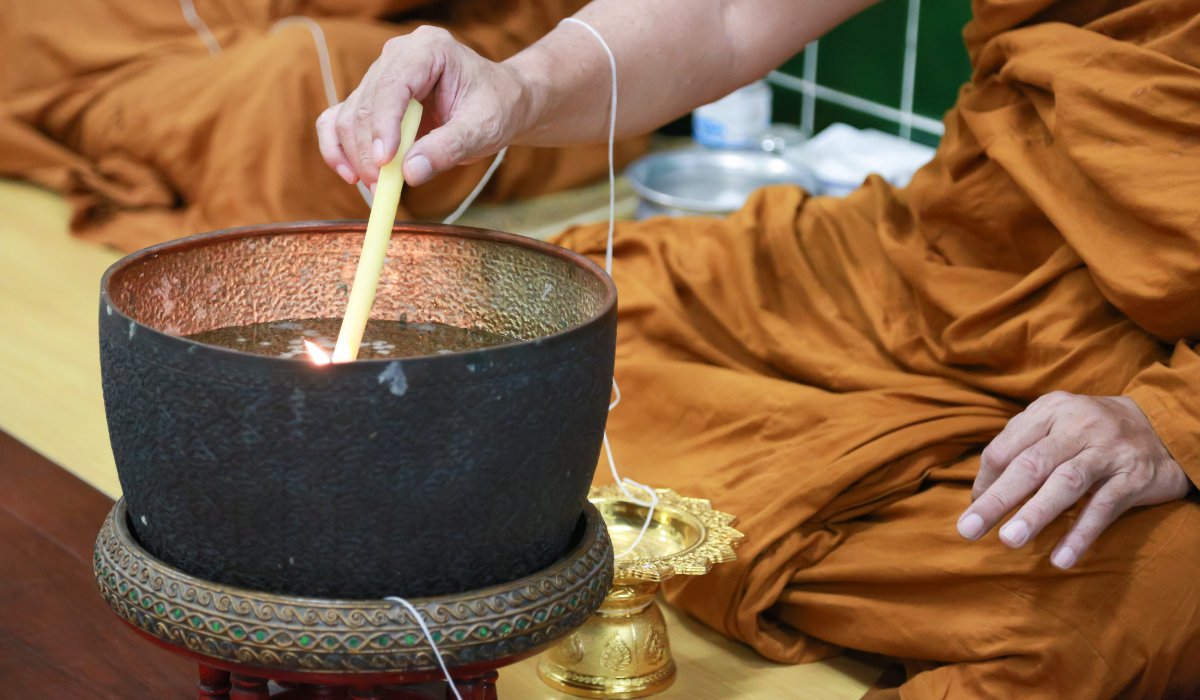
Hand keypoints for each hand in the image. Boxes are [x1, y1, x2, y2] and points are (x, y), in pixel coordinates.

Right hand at [315, 26, 536, 188]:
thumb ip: (448, 148)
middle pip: (366, 104)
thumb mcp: (483, 129)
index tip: (385, 163)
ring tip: (378, 187)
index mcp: (429, 48)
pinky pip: (338, 121)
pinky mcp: (372, 99)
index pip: (392, 85)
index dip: (384, 125)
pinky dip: (338, 149)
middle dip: (369, 151)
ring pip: (349, 116)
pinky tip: (350, 175)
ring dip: (356, 156)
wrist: (501, 103)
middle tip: (383, 188)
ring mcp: (381, 75)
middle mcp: (398, 55)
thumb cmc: (497, 108)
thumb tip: (410, 173)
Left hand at [957, 391, 1189, 568]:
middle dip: (997, 499)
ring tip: (1009, 540)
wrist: (1162, 426)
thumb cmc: (1090, 433)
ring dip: (1036, 513)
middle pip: (1030, 464)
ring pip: (1066, 482)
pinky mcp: (1135, 476)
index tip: (974, 510)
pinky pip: (1104, 507)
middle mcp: (1078, 426)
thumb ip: (1021, 450)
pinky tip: (1061, 559)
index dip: (985, 482)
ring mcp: (1108, 451)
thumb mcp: (1055, 425)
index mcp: (1049, 411)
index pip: (1005, 448)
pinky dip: (1081, 533)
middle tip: (968, 529)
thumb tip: (981, 495)